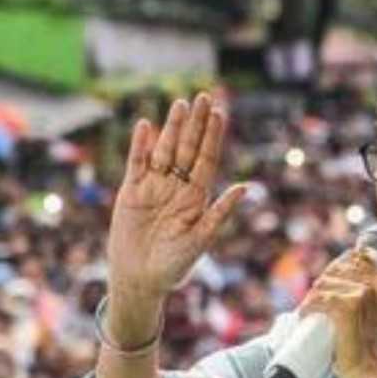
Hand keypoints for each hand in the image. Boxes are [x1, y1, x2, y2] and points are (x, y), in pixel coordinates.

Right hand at [106, 94, 244, 319]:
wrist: (139, 280)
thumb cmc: (173, 266)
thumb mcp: (200, 240)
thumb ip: (219, 213)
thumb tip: (245, 187)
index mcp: (196, 197)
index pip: (206, 160)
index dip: (213, 137)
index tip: (220, 113)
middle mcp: (176, 187)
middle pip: (187, 149)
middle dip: (195, 125)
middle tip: (204, 97)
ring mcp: (153, 187)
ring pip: (163, 151)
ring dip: (171, 128)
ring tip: (180, 105)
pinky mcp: (132, 192)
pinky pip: (137, 163)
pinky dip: (140, 145)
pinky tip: (146, 125)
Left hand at [299, 247, 376, 377]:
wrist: (370, 367)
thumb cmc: (367, 339)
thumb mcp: (373, 305)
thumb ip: (365, 285)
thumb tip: (339, 268)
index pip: (356, 255)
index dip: (337, 268)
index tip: (329, 284)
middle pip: (335, 269)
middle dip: (322, 285)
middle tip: (317, 303)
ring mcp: (363, 292)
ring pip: (323, 283)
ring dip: (312, 298)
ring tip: (312, 312)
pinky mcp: (347, 305)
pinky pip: (317, 299)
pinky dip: (307, 308)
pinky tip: (306, 316)